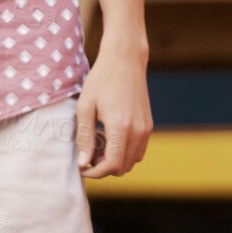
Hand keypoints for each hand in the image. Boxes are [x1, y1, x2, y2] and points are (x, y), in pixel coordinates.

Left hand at [76, 40, 151, 178]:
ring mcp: (146, 129)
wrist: (125, 60)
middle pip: (123, 167)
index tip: (82, 166)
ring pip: (133, 161)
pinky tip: (110, 136)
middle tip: (87, 153)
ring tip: (98, 143)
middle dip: (104, 167)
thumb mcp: (85, 106)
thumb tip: (83, 162)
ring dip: (115, 160)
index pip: (112, 165)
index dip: (95, 171)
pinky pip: (139, 150)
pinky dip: (125, 151)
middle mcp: (137, 131)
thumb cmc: (100, 80)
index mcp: (120, 127)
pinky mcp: (148, 125)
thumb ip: (85, 136)